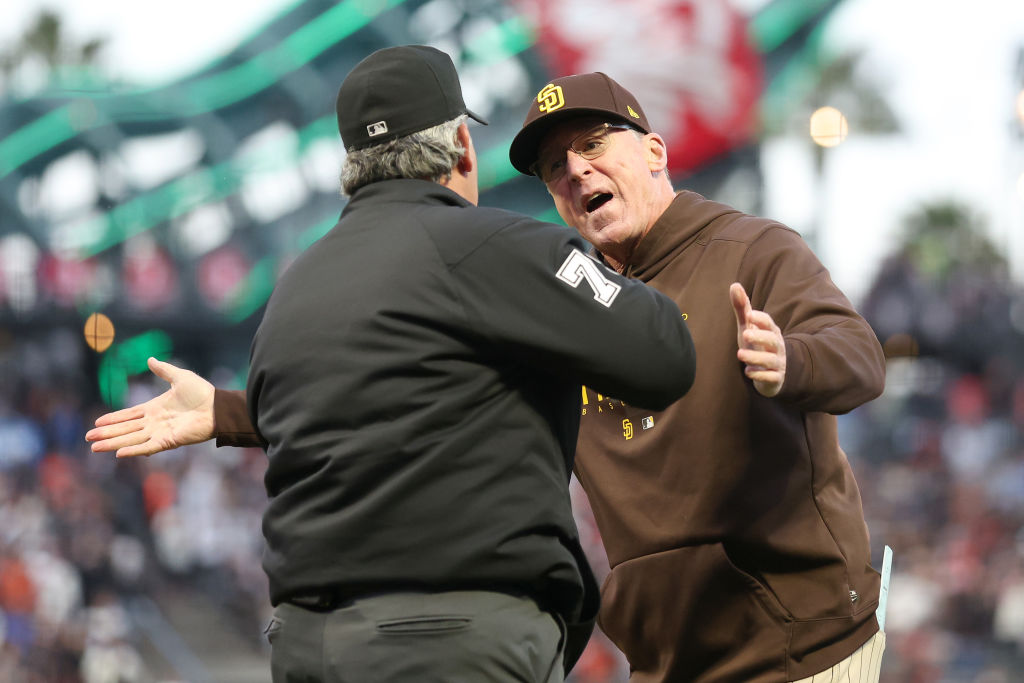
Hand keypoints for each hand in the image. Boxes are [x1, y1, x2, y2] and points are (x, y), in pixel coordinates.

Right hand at [85, 357, 215, 457]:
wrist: (218, 406)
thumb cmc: (202, 392)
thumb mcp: (180, 377)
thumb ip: (163, 370)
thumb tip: (150, 359)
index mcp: (155, 408)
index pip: (129, 415)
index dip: (113, 419)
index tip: (97, 423)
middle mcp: (155, 422)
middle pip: (126, 429)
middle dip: (107, 434)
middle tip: (88, 439)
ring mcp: (160, 432)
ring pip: (132, 439)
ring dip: (113, 443)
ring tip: (95, 448)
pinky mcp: (169, 441)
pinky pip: (147, 446)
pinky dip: (134, 450)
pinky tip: (118, 453)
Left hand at [730, 283, 785, 397]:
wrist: (772, 372)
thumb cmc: (757, 344)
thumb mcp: (748, 326)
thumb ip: (742, 308)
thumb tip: (734, 285)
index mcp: (771, 332)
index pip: (769, 323)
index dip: (761, 319)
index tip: (750, 315)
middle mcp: (777, 347)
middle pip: (773, 340)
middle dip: (761, 336)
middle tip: (745, 334)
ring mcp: (777, 363)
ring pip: (770, 360)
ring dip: (755, 357)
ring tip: (739, 354)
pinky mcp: (775, 378)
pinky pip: (771, 377)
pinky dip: (760, 375)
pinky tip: (748, 372)